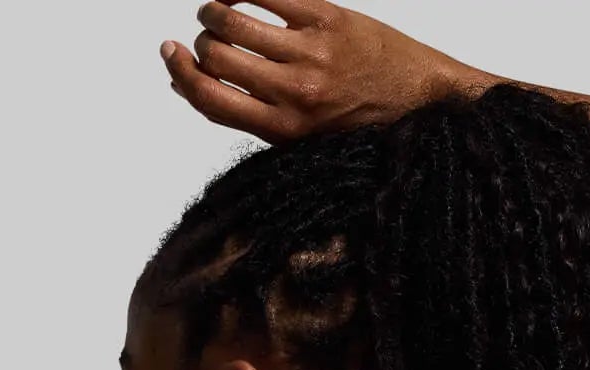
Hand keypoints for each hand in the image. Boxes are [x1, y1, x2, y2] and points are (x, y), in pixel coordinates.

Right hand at [161, 3, 492, 141]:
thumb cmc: (359, 124)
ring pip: (233, 17)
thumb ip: (250, 114)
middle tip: (207, 36)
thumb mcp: (301, 138)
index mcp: (284, 131)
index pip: (211, 100)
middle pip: (216, 55)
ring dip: (214, 8)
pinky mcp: (327, 17)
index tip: (169, 54)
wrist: (420, 101)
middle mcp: (294, 93)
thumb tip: (190, 86)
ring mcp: (311, 52)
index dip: (179, 74)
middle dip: (201, 42)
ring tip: (218, 9)